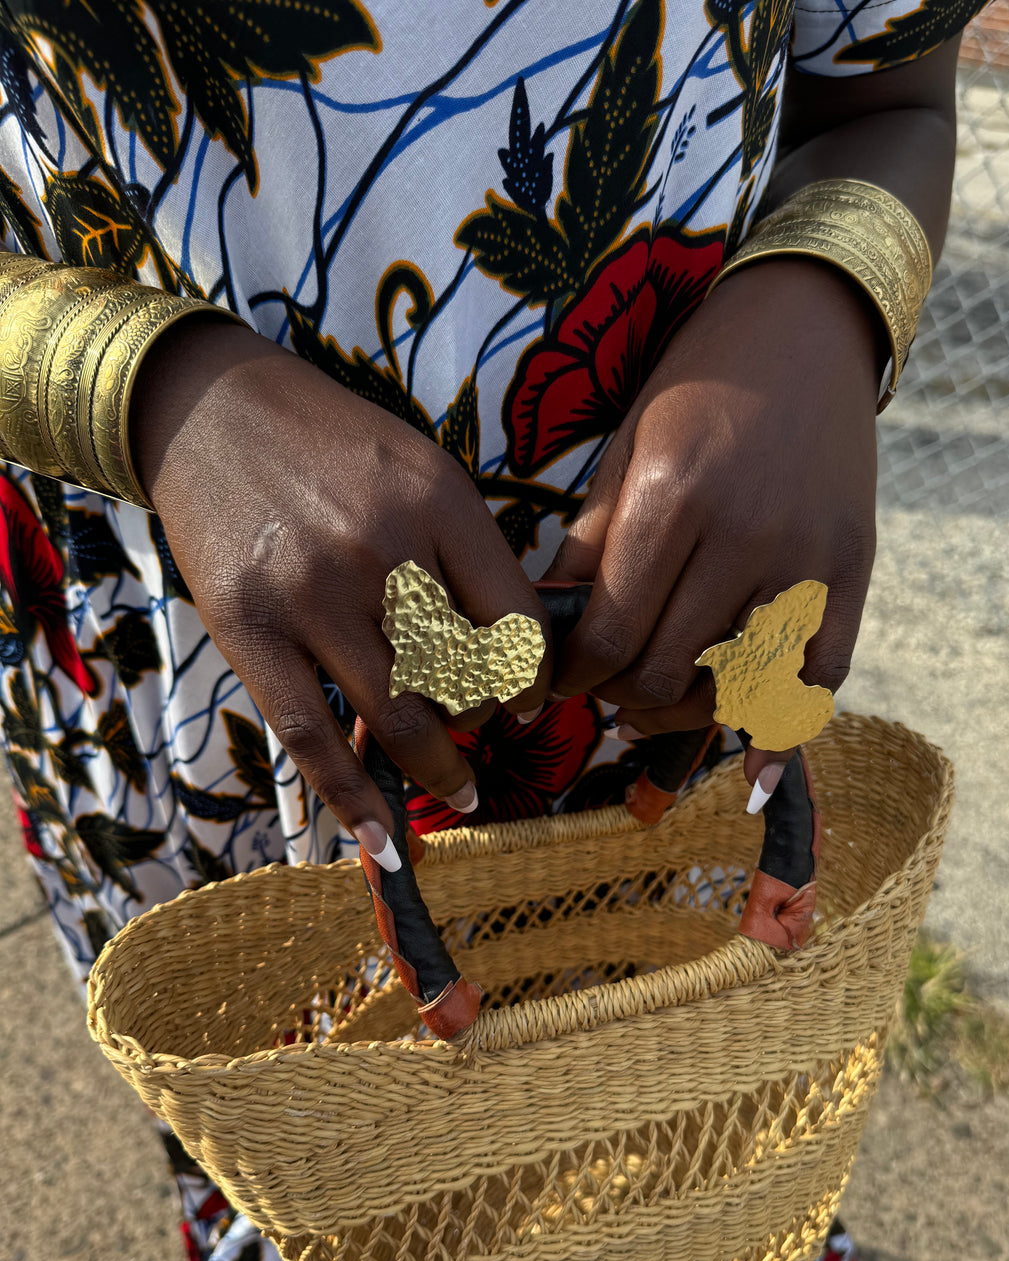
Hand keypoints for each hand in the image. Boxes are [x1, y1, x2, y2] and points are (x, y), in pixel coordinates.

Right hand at [132, 320, 549, 866]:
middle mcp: (380, 549)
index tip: (533, 701)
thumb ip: (470, 552)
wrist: (208, 408)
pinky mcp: (248, 630)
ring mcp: (310, 593)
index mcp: (438, 501)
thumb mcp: (421, 468)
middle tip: (483, 733)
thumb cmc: (331, 445)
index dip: (536, 680)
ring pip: (399, 716)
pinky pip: (311, 736)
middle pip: (464, 677)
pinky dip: (350, 799)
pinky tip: (380, 841)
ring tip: (462, 791)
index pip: (517, 623)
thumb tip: (518, 656)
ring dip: (441, 769)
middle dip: (485, 719)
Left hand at [544, 257, 880, 808]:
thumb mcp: (627, 444)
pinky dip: (782, 730)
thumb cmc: (699, 381)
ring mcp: (806, 560)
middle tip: (600, 690)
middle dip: (618, 695)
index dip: (570, 674)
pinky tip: (749, 769)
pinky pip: (819, 678)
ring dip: (683, 713)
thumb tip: (545, 625)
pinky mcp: (853, 572)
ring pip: (734, 687)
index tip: (552, 683)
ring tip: (651, 706)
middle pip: (666, 670)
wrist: (811, 326)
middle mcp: (744, 538)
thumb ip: (591, 540)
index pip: (608, 633)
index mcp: (673, 499)